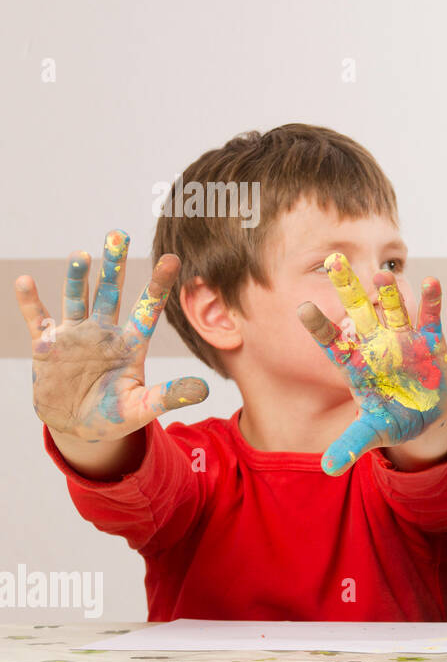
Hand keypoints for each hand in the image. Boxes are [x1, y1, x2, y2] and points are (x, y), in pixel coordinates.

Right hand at [15, 229, 208, 439]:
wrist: (77, 427)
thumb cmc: (114, 416)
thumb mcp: (142, 407)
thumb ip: (169, 395)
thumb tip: (205, 388)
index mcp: (131, 344)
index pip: (148, 308)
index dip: (159, 284)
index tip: (173, 258)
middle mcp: (104, 332)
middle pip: (111, 292)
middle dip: (114, 265)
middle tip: (117, 234)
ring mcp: (75, 335)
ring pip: (77, 298)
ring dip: (76, 277)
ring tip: (80, 254)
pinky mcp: (48, 345)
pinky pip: (39, 319)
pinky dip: (31, 302)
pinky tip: (25, 282)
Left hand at [298, 254, 446, 474]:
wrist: (426, 416)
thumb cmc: (393, 419)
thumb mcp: (372, 433)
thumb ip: (351, 444)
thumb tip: (328, 468)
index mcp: (357, 365)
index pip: (333, 343)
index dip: (319, 327)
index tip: (302, 309)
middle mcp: (377, 345)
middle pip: (358, 312)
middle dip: (348, 287)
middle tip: (333, 260)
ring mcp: (404, 340)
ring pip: (393, 309)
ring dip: (389, 292)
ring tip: (382, 273)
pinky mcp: (431, 341)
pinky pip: (430, 318)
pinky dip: (431, 302)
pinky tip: (432, 283)